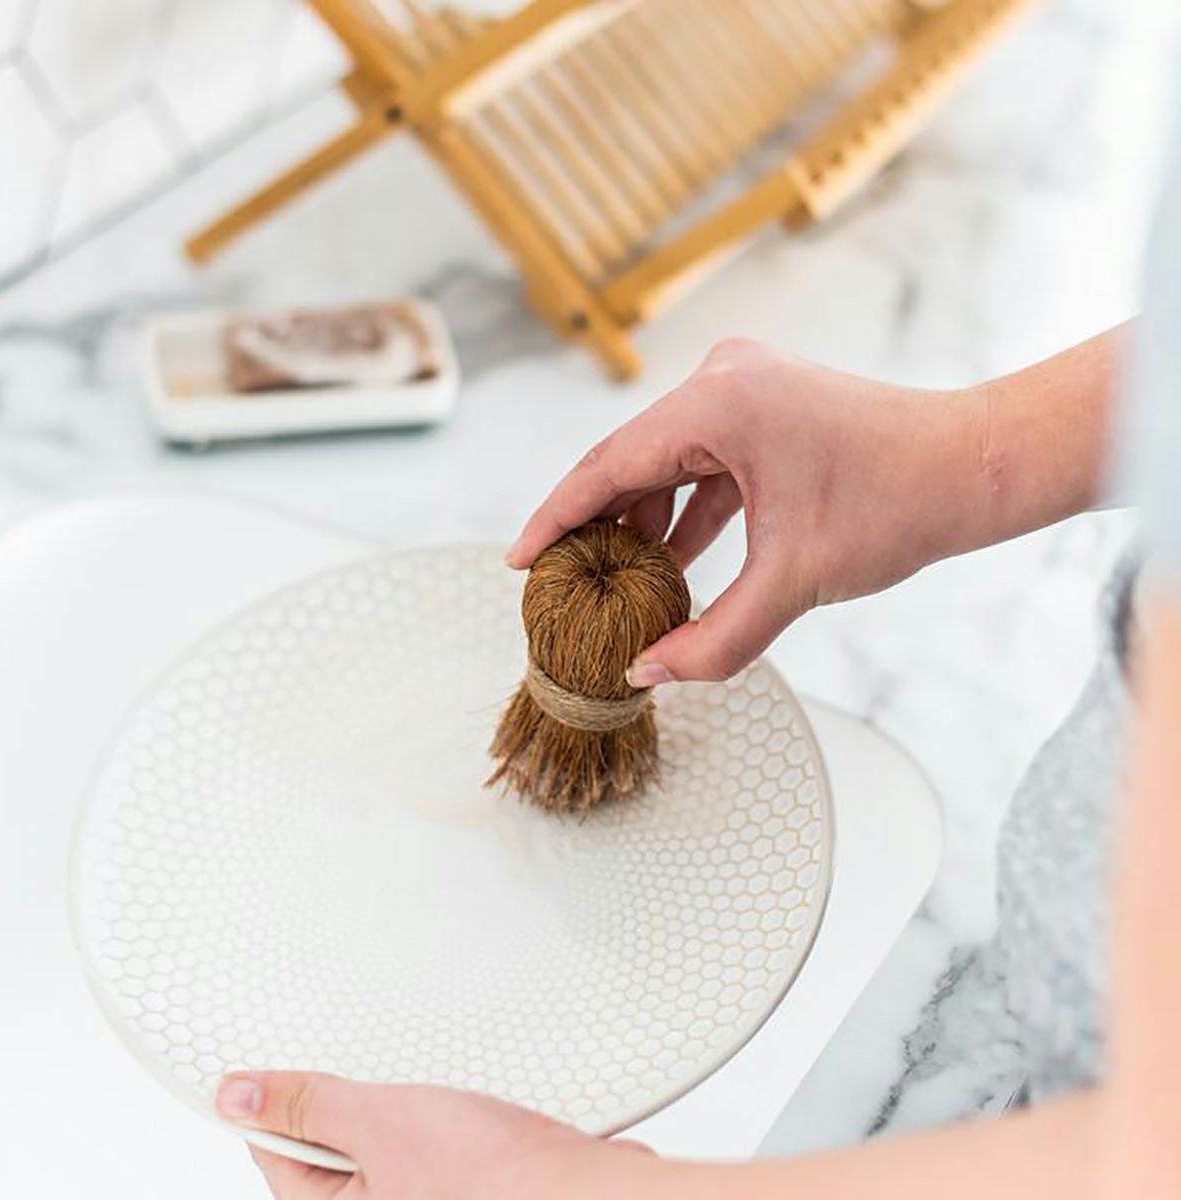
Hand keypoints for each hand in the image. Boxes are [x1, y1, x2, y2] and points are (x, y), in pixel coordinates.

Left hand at [215, 1072, 655, 1199]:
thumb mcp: (380, 1121)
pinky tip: (468, 1116)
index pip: (277, 1154)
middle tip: (377, 1081)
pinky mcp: (462, 1187)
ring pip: (389, 1144)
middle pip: (335, 1152)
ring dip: (406, 1112)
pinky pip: (431, 1147)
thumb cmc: (490, 1174)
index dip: (277, 1101)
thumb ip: (307, 1107)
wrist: (581, 1190)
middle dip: (352, 1108)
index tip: (279, 1063)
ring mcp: (421, 1199)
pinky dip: (443, 1122)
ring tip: (434, 1102)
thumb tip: (235, 1095)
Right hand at [507, 338, 986, 684]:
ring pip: (664, 461)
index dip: (556, 516)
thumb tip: (649, 673)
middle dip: (595, 524)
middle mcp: (722, 380)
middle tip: (562, 582)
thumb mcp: (796, 581)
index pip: (608, 465)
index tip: (519, 560)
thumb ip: (716, 637)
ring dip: (641, 519)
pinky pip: (699, 460)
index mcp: (719, 404)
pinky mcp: (763, 406)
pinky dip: (682, 507)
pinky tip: (668, 559)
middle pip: (629, 460)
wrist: (973, 465)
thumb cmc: (897, 504)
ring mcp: (744, 387)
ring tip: (613, 582)